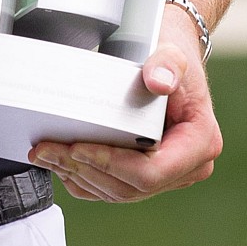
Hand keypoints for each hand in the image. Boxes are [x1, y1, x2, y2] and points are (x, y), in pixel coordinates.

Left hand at [29, 9, 221, 202]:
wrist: (169, 64)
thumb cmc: (171, 59)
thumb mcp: (172, 53)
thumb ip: (167, 64)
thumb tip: (158, 82)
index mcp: (200, 143)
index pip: (151, 171)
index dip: (110, 164)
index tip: (76, 147)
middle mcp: (188, 167)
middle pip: (131, 187)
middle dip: (85, 170)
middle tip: (47, 150)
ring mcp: (168, 177)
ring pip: (118, 193)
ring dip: (79, 176)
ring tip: (46, 154)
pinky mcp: (148, 178)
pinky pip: (113, 190)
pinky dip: (84, 180)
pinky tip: (60, 163)